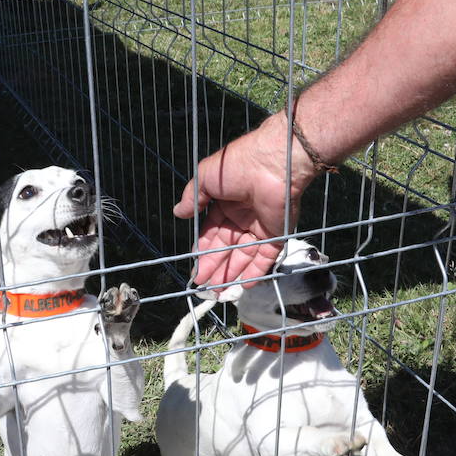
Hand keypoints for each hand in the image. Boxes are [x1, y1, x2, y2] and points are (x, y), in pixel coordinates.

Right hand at [173, 116, 317, 288]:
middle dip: (214, 267)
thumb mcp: (206, 177)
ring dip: (231, 274)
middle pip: (226, 248)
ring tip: (218, 292)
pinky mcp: (278, 234)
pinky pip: (265, 258)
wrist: (272, 163)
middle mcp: (242, 217)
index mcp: (225, 204)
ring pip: (243, 257)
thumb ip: (193, 198)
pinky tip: (244, 286)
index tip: (195, 267)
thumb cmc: (237, 165)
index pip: (212, 233)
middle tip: (204, 286)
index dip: (203, 251)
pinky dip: (255, 272)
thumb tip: (177, 213)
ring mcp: (260, 227)